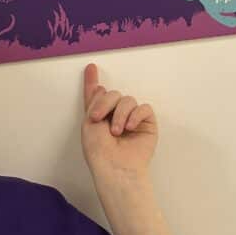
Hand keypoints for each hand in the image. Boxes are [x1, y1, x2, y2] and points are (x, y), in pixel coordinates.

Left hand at [81, 63, 157, 177]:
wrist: (115, 167)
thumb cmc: (99, 151)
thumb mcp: (89, 123)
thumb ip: (94, 103)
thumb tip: (101, 87)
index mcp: (99, 116)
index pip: (97, 96)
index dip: (93, 82)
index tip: (90, 67)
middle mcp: (115, 116)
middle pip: (113, 93)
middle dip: (105, 103)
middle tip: (98, 119)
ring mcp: (131, 119)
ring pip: (128, 100)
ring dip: (120, 114)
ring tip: (117, 132)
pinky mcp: (146, 124)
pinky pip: (143, 108)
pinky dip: (135, 116)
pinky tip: (129, 128)